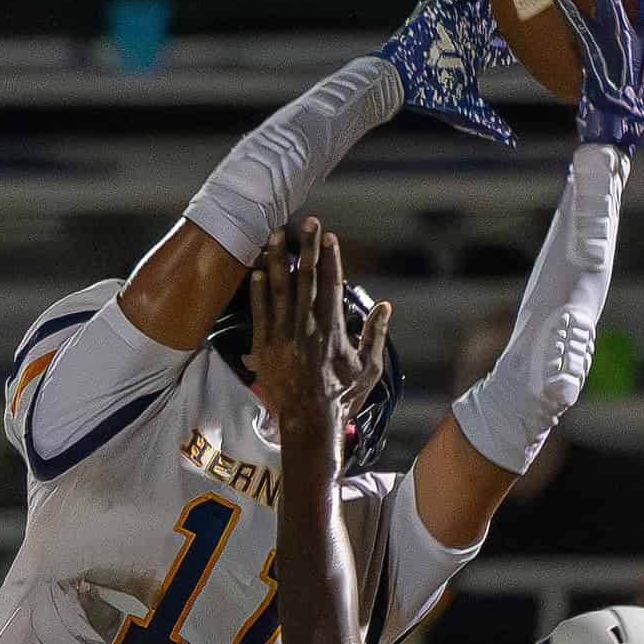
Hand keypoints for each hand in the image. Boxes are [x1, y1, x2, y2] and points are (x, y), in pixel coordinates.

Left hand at [249, 221, 391, 451]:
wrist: (309, 420)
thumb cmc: (341, 396)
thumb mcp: (369, 368)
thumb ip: (375, 335)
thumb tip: (385, 307)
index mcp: (332, 328)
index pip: (331, 284)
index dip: (331, 258)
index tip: (330, 237)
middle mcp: (306, 326)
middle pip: (306, 277)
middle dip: (307, 247)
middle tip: (308, 223)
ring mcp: (283, 334)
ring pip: (279, 287)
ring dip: (277, 258)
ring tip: (276, 234)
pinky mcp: (265, 344)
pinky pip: (260, 310)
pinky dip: (258, 289)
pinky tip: (258, 270)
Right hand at [380, 0, 515, 146]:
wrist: (400, 84)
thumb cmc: (429, 96)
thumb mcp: (467, 110)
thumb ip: (490, 123)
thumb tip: (512, 141)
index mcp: (475, 53)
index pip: (505, 42)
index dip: (523, 35)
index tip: (545, 29)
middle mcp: (467, 32)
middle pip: (497, 14)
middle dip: (514, 3)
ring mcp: (452, 18)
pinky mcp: (436, 8)